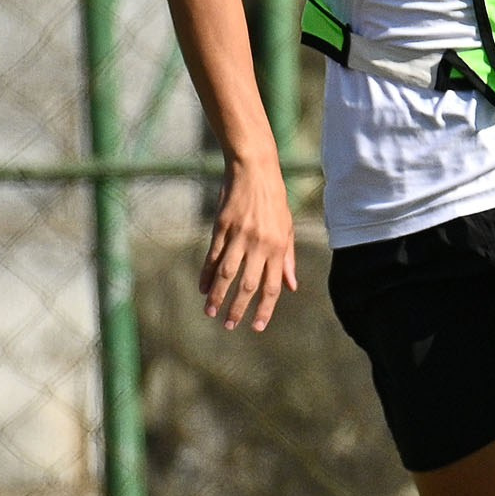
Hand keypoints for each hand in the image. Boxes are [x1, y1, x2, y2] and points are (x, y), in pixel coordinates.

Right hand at [201, 154, 297, 329]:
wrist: (254, 169)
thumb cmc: (274, 200)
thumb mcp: (287, 228)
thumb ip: (287, 259)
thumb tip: (291, 287)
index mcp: (277, 247)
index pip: (272, 286)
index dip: (264, 308)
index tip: (257, 326)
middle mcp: (258, 244)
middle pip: (247, 284)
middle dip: (238, 308)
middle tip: (230, 325)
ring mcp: (238, 236)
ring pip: (226, 273)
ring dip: (218, 296)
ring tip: (211, 313)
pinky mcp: (221, 227)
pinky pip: (212, 256)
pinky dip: (207, 274)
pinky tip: (203, 288)